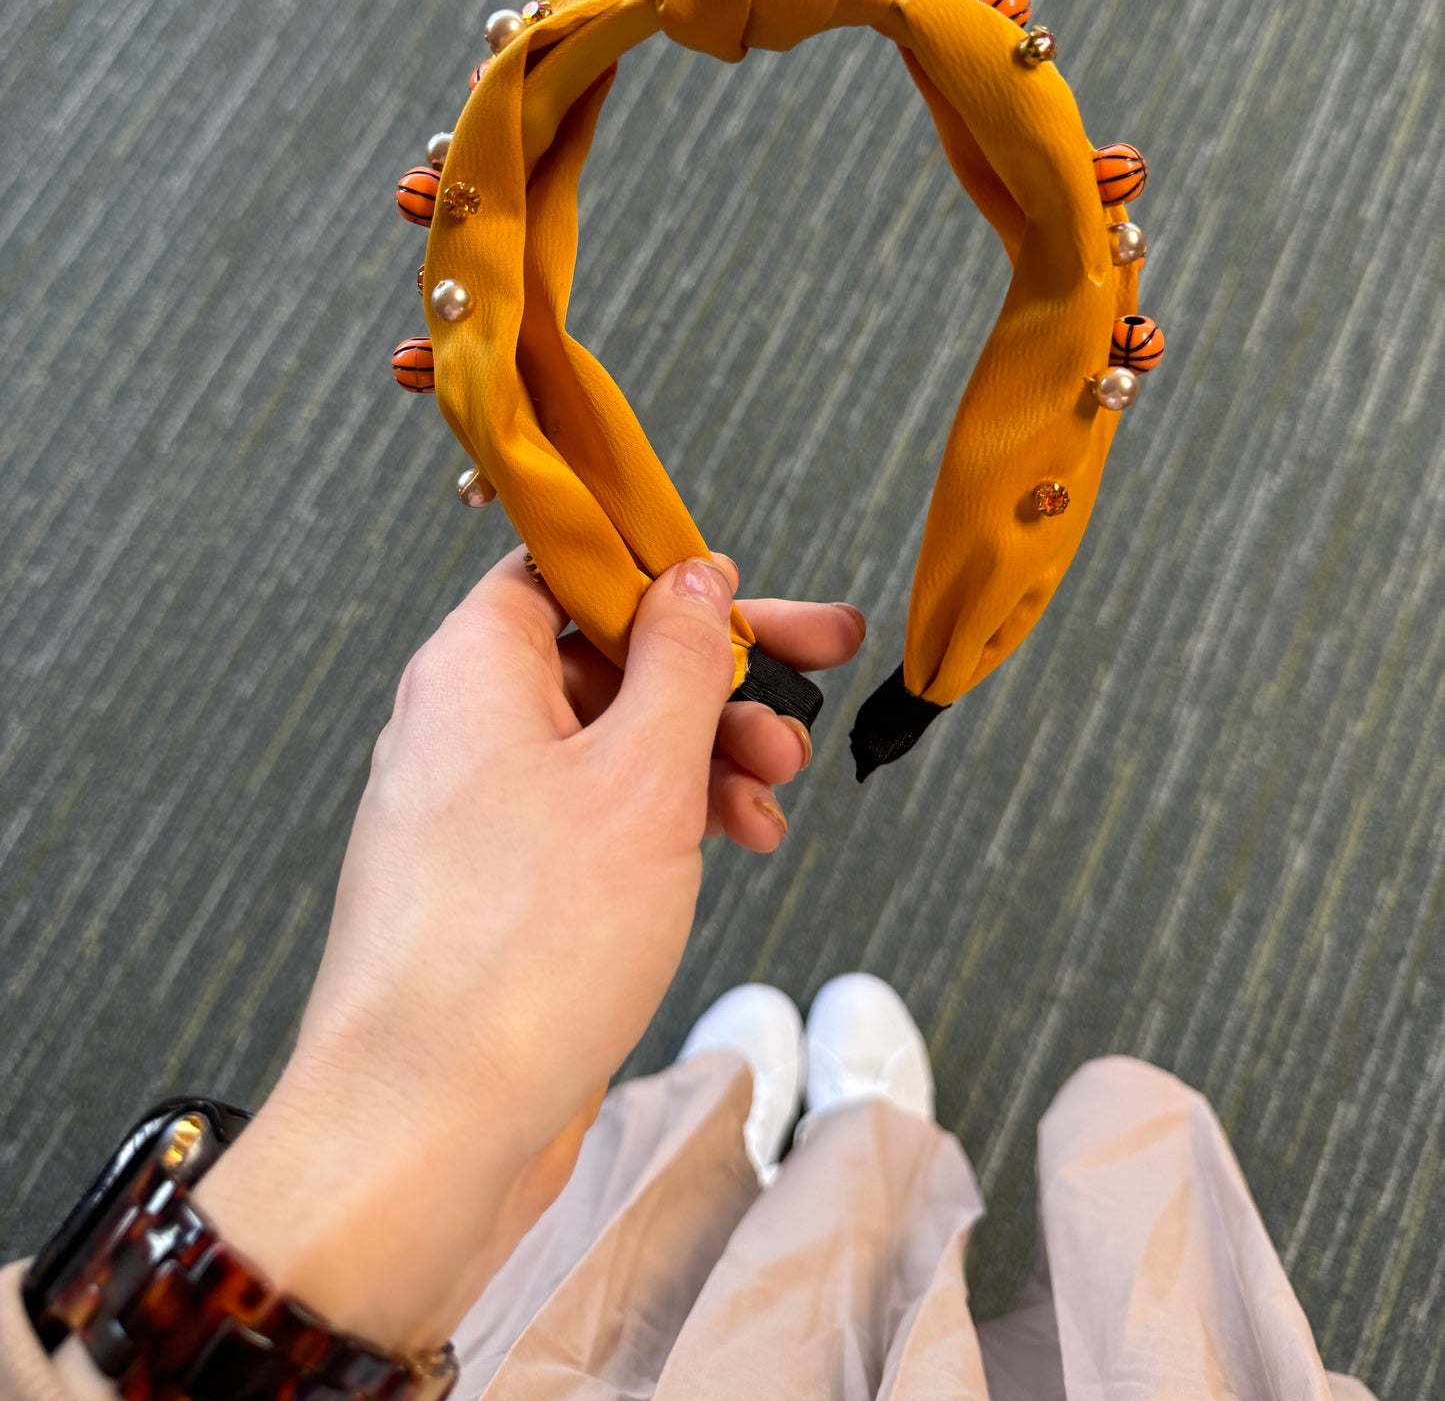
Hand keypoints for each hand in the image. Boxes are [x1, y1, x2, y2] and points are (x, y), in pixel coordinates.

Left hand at [190, 545, 865, 1357]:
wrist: (425, 1131)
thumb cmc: (518, 953)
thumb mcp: (639, 777)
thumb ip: (680, 663)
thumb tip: (695, 580)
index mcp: (475, 668)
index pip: (570, 568)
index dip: (666, 571)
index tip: (748, 591)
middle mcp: (466, 727)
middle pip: (608, 654)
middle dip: (720, 669)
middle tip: (823, 661)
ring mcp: (480, 812)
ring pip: (611, 742)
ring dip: (707, 751)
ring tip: (780, 785)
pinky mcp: (501, 889)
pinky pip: (594, 819)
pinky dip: (668, 820)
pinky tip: (737, 843)